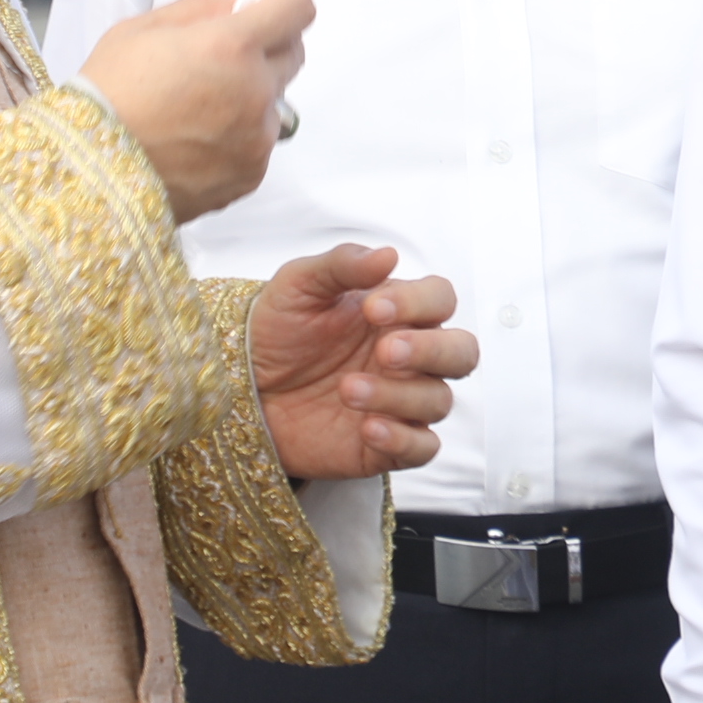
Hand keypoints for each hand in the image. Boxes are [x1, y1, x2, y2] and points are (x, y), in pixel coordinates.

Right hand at [80, 0, 311, 221]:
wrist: (88, 171)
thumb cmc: (106, 94)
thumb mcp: (143, 28)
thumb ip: (204, 8)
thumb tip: (244, 1)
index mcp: (231, 45)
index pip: (298, 7)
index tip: (266, 1)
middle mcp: (255, 90)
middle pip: (293, 53)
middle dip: (268, 45)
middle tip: (225, 53)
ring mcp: (257, 136)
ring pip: (275, 101)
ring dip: (251, 94)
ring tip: (198, 105)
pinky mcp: (252, 173)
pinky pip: (260, 141)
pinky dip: (239, 134)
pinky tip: (196, 137)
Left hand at [248, 244, 474, 478]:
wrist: (240, 387)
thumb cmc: (275, 331)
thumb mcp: (298, 286)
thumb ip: (342, 264)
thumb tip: (387, 254)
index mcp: (398, 312)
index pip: (440, 299)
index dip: (419, 302)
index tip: (374, 308)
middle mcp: (409, 357)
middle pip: (462, 352)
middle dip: (431, 350)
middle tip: (386, 350)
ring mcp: (401, 401)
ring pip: (439, 401)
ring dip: (399, 396)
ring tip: (346, 389)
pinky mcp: (386, 444)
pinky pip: (423, 448)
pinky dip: (404, 440)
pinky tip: (368, 428)